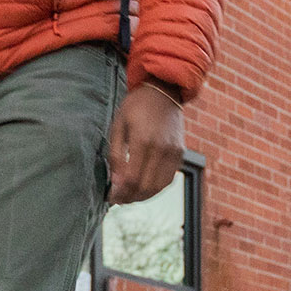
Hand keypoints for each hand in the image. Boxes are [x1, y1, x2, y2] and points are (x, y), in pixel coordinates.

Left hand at [106, 82, 182, 205]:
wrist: (163, 91)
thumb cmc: (136, 107)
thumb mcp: (118, 126)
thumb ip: (116, 155)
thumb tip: (116, 183)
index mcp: (143, 140)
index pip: (132, 178)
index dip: (120, 192)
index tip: (110, 196)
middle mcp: (161, 149)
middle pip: (145, 187)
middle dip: (130, 197)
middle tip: (117, 199)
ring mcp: (173, 152)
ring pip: (158, 187)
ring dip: (143, 196)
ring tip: (129, 196)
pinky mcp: (180, 153)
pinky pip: (168, 179)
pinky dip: (155, 188)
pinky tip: (143, 188)